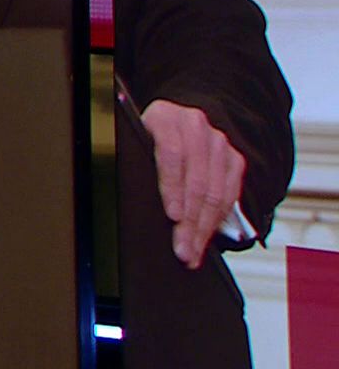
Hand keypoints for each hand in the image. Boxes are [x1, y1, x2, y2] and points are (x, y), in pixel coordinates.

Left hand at [142, 100, 247, 268]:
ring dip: (204, 227)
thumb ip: (139, 166)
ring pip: (215, 192)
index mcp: (165, 118)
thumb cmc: (147, 140)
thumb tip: (138, 208)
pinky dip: (218, 220)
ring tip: (193, 251)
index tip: (172, 216)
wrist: (174, 124)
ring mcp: (218, 141)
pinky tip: (207, 237)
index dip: (173, 188)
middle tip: (183, 249)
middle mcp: (195, 126)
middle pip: (197, 180)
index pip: (172, 155)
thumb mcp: (135, 145)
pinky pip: (230, 194)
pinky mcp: (234, 158)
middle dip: (190, 221)